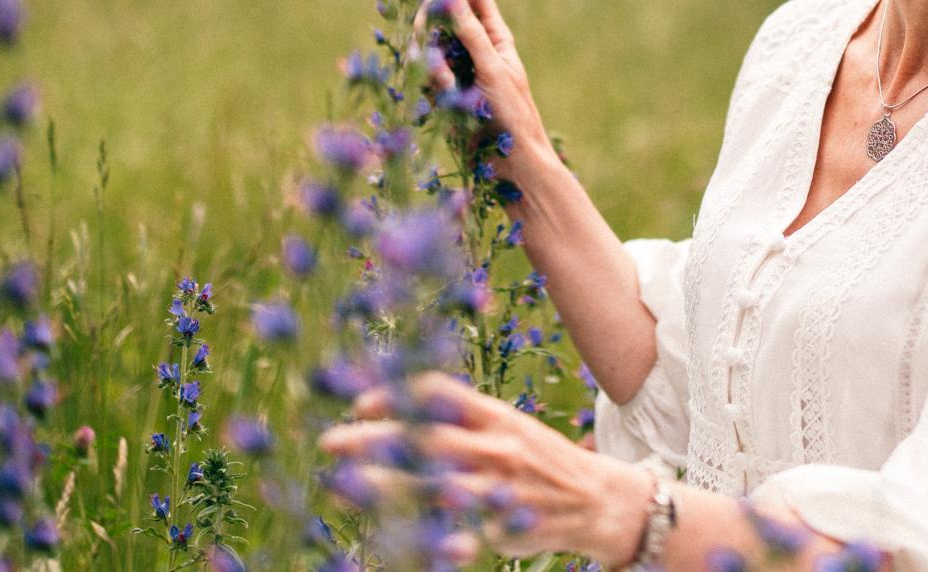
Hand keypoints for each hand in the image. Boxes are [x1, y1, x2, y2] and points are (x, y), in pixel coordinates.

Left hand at [318, 372, 653, 564]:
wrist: (596, 498)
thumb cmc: (537, 458)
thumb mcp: (506, 426)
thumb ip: (462, 421)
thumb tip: (403, 409)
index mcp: (495, 415)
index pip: (438, 393)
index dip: (395, 393)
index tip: (359, 403)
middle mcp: (495, 446)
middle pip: (425, 437)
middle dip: (374, 438)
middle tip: (331, 441)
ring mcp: (498, 486)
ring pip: (432, 483)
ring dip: (385, 484)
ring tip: (344, 485)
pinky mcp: (500, 523)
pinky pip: (456, 529)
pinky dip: (426, 533)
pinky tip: (393, 535)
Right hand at [416, 0, 551, 164]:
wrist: (512, 166)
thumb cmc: (513, 114)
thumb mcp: (493, 69)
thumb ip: (470, 32)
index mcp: (495, 36)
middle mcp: (474, 49)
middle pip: (442, 19)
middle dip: (432, 24)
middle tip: (423, 27)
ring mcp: (456, 72)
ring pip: (428, 48)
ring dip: (432, 64)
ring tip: (445, 87)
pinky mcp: (442, 96)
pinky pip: (424, 78)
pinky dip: (429, 86)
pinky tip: (441, 101)